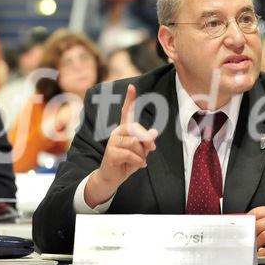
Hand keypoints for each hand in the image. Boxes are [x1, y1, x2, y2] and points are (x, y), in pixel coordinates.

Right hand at [85, 85, 157, 207]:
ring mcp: (112, 142)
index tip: (132, 86)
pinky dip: (138, 161)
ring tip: (140, 160)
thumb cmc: (127, 162)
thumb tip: (153, 133)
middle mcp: (117, 132)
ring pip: (134, 143)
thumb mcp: (140, 151)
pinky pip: (130, 154)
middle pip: (136, 129)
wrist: (112, 178)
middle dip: (147, 140)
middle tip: (151, 149)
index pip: (127, 112)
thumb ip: (146, 141)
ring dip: (141, 154)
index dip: (130, 99)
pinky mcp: (111, 153)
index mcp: (125, 130)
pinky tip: (138, 166)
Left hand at [248, 206, 264, 255]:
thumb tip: (246, 226)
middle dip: (250, 234)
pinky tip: (261, 253)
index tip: (242, 227)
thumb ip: (263, 220)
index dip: (247, 220)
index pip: (256, 212)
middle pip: (259, 225)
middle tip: (246, 239)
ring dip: (256, 243)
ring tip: (253, 247)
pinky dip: (264, 251)